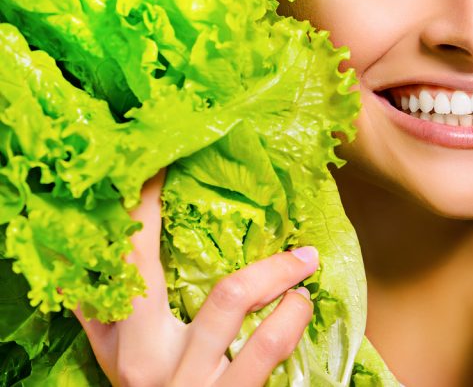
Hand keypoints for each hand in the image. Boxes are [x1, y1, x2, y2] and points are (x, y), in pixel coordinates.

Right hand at [72, 169, 317, 386]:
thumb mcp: (125, 360)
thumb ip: (114, 312)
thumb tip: (111, 246)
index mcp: (120, 343)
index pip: (113, 263)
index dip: (129, 210)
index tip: (151, 164)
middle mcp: (145, 360)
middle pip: (149, 269)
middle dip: (183, 224)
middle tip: (224, 196)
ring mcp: (189, 382)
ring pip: (230, 301)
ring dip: (275, 272)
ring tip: (304, 263)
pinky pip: (266, 351)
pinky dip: (291, 321)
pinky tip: (300, 305)